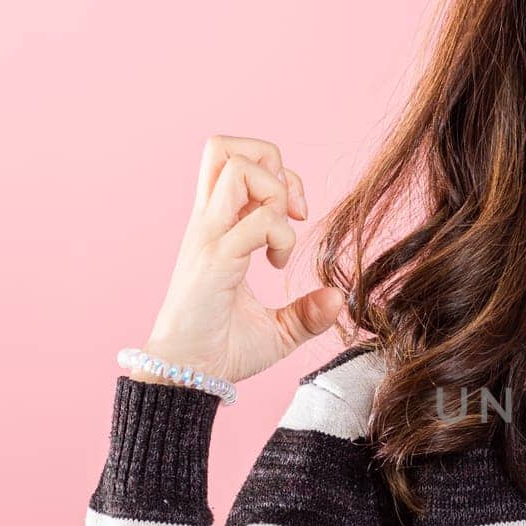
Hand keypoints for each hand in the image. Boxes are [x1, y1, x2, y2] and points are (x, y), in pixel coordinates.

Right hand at [135, 136, 347, 388]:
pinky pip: (257, 221)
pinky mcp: (215, 260)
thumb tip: (338, 298)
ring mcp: (208, 238)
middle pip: (224, 147)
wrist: (187, 377)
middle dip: (271, 165)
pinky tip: (276, 265)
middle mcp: (208, 224)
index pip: (233, 160)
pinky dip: (281, 235)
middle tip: (289, 210)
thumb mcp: (278, 330)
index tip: (296, 216)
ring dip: (275, 193)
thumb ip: (307, 313)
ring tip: (281, 234)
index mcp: (217, 228)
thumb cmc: (222, 350)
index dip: (276, 174)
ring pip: (236, 168)